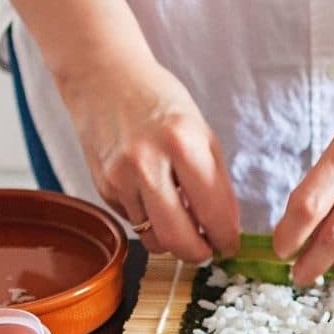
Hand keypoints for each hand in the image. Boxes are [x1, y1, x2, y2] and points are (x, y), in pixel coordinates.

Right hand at [61, 58, 239, 261]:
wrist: (104, 78)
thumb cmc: (160, 102)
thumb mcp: (200, 131)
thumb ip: (214, 180)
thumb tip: (223, 227)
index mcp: (183, 143)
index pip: (212, 211)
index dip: (226, 237)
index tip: (230, 244)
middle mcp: (148, 163)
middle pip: (178, 239)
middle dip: (199, 254)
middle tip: (207, 251)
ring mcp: (120, 178)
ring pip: (152, 238)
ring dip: (172, 241)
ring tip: (182, 225)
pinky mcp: (103, 188)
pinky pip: (133, 222)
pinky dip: (148, 220)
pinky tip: (152, 198)